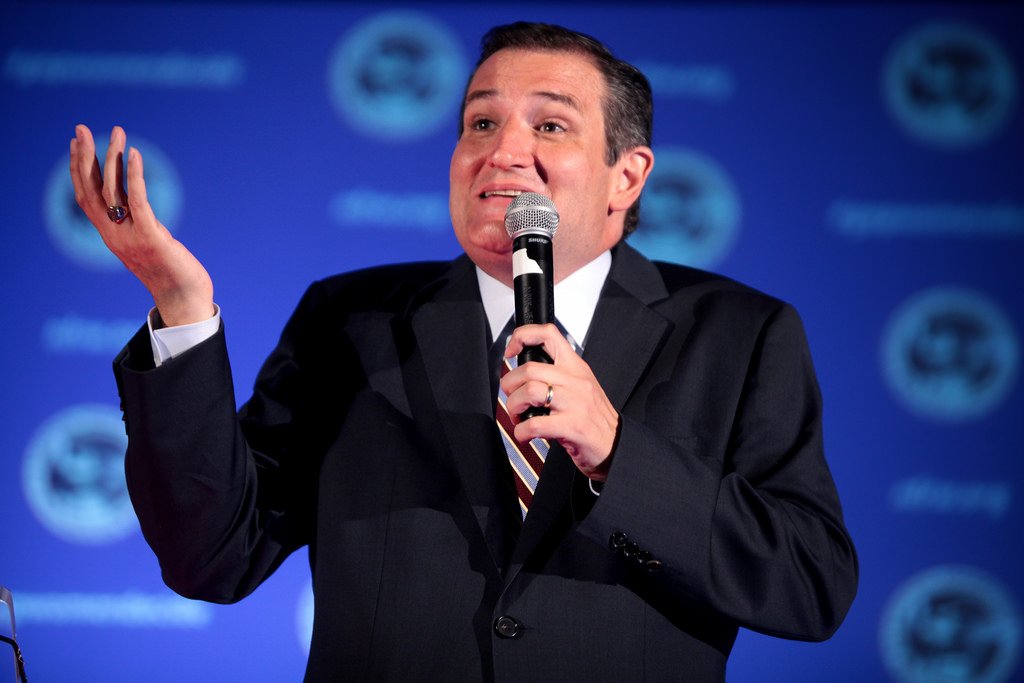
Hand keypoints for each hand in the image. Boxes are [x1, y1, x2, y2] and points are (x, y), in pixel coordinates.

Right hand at [70, 124, 214, 326]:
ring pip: (112, 190)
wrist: (184, 300)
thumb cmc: (172, 272)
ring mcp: (130, 237)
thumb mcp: (148, 243)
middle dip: (84, 157)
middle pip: (91, 190)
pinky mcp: (151, 238)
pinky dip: (134, 176)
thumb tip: (136, 204)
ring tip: (115, 132)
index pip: (86, 197)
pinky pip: (138, 201)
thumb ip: (137, 224)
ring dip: (111, 158)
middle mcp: (114, 235)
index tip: (76, 144)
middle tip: (81, 128)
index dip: (78, 170)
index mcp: (111, 235)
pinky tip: (135, 154)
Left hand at [502, 324, 619, 480]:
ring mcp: (575, 403)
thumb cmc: (594, 419)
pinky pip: (534, 424)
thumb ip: (558, 376)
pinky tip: (525, 435)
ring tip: (518, 416)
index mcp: (576, 367)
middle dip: (509, 385)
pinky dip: (521, 431)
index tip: (511, 351)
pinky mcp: (572, 426)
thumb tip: (524, 374)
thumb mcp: (581, 387)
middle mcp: (576, 381)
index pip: (548, 334)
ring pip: (529, 391)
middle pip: (529, 368)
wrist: (616, 445)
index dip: (523, 336)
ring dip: (513, 406)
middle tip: (512, 397)